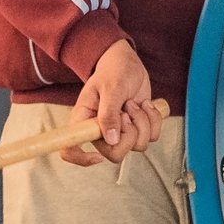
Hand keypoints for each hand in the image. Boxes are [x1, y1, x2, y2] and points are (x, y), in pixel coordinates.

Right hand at [66, 39, 161, 164]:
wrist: (128, 64)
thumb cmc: (113, 72)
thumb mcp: (110, 88)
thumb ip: (109, 113)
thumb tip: (111, 140)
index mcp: (83, 122)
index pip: (70, 150)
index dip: (82, 159)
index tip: (100, 151)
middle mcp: (99, 132)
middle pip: (115, 154)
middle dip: (129, 132)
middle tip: (127, 110)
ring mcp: (120, 132)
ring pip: (138, 145)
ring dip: (142, 122)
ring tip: (134, 103)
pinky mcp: (137, 128)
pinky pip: (152, 136)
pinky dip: (154, 119)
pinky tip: (145, 104)